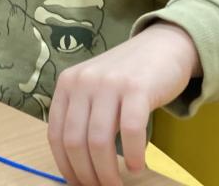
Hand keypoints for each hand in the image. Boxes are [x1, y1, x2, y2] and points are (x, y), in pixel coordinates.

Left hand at [47, 23, 198, 185]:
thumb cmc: (127, 76)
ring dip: (108, 172)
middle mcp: (84, 81)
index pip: (56, 134)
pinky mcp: (137, 88)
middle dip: (87, 174)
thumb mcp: (94, 89)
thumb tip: (76, 166)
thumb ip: (82, 116)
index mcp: (67, 84)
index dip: (65, 165)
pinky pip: (130, 131)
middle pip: (76, 142)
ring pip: (99, 141)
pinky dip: (132, 155)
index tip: (77, 183)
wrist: (162, 46)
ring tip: (117, 184)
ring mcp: (110, 83)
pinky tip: (136, 166)